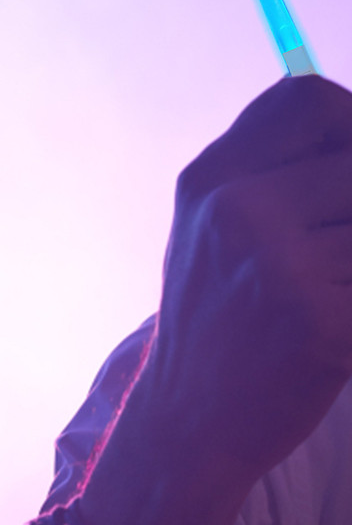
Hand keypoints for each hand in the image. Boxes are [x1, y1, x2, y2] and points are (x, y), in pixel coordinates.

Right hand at [135, 74, 351, 497]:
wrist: (188, 426)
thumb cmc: (219, 322)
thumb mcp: (216, 231)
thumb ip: (278, 173)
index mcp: (209, 180)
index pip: (310, 99)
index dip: (350, 124)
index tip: (344, 175)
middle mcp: (237, 211)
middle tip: (335, 255)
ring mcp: (279, 268)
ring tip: (329, 292)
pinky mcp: (322, 324)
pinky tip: (334, 333)